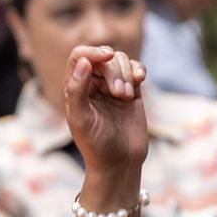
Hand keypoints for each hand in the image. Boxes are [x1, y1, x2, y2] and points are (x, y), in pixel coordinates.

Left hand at [62, 45, 148, 177]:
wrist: (120, 164)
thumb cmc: (96, 145)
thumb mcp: (81, 120)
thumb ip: (77, 90)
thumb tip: (83, 62)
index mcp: (74, 87)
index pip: (79, 56)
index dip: (92, 52)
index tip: (106, 57)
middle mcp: (92, 84)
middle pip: (103, 58)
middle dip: (113, 71)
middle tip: (118, 94)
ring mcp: (113, 86)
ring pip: (121, 60)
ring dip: (126, 73)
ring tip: (126, 97)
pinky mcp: (132, 91)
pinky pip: (136, 69)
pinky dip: (139, 70)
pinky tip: (141, 80)